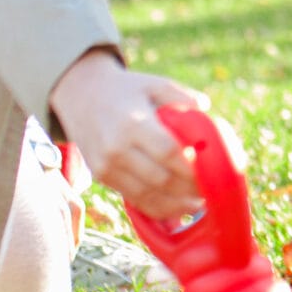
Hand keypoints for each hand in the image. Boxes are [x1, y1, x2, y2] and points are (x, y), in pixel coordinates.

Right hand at [50, 48, 208, 222]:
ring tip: (200, 202)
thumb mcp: (154, 83)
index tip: (212, 172)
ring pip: (148, 195)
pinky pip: (134, 199)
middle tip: (212, 190)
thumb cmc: (125, 89)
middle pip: (160, 178)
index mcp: (132, 124)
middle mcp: (116, 149)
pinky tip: (178, 207)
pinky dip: (158, 207)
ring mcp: (106, 166)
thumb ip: (181, 96)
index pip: (168, 152)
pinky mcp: (102, 177)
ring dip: (177, 204)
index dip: (192, 167)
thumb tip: (205, 110)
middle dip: (189, 188)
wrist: (79, 95)